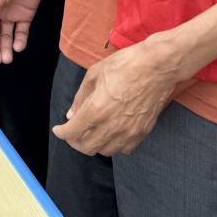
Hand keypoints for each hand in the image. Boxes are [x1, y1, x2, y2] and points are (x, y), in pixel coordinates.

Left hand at [51, 36, 187, 155]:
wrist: (158, 66)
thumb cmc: (125, 65)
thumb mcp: (94, 74)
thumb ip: (80, 98)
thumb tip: (71, 115)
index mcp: (97, 109)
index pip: (73, 132)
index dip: (62, 133)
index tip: (58, 130)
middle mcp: (112, 125)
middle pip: (87, 147)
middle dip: (75, 142)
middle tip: (72, 132)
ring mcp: (129, 131)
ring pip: (105, 151)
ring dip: (94, 145)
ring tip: (91, 132)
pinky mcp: (143, 132)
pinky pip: (124, 149)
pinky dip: (113, 145)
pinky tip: (110, 133)